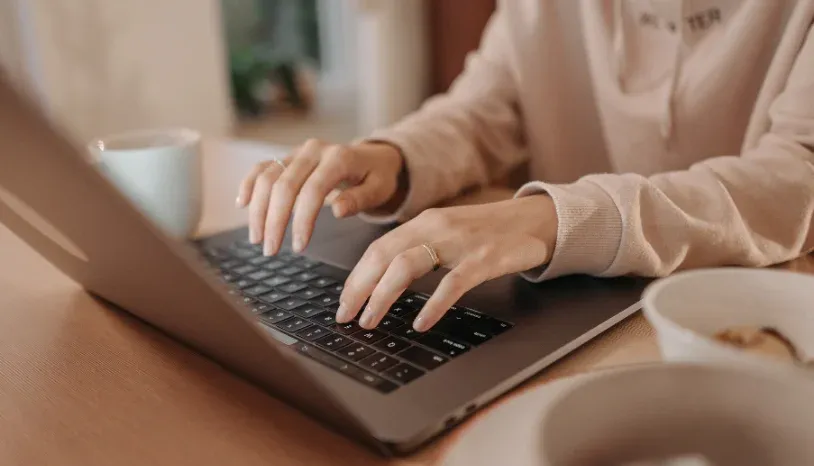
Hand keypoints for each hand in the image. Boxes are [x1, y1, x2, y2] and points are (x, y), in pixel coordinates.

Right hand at [236, 139, 403, 254]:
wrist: (372, 157)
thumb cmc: (377, 177)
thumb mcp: (379, 189)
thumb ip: (360, 199)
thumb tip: (338, 210)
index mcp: (339, 157)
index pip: (313, 190)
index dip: (302, 220)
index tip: (299, 246)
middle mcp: (313, 150)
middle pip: (284, 185)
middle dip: (274, 220)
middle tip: (270, 249)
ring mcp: (297, 152)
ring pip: (267, 177)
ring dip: (258, 209)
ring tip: (257, 238)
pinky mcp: (287, 157)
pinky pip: (261, 168)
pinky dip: (249, 184)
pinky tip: (242, 204)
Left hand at [336, 195, 558, 330]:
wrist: (536, 220)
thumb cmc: (488, 233)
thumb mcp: (448, 234)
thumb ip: (419, 250)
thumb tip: (383, 283)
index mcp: (424, 222)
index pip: (378, 249)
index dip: (356, 277)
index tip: (343, 302)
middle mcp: (436, 227)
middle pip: (384, 256)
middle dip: (358, 288)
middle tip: (345, 317)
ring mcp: (460, 242)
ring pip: (407, 265)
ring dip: (382, 296)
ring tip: (370, 321)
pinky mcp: (485, 258)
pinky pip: (452, 283)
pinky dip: (433, 305)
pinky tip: (421, 323)